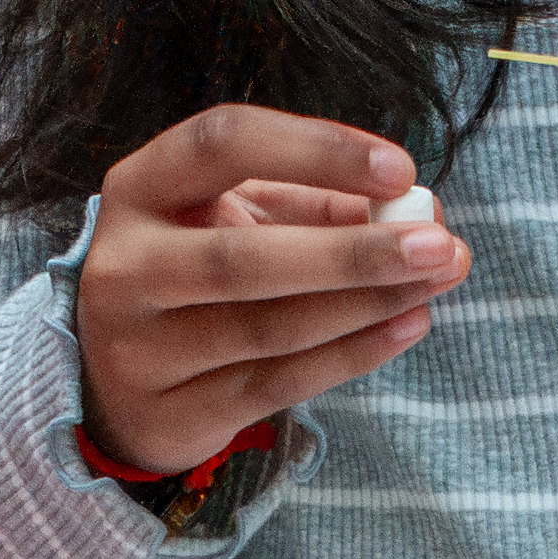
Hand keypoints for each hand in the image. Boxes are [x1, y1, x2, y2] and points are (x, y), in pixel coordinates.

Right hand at [73, 106, 471, 474]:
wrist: (116, 379)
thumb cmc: (196, 272)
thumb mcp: (238, 217)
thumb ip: (319, 204)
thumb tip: (418, 209)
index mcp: (138, 189)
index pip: (221, 145)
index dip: (314, 149)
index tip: (400, 168)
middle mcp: (124, 266)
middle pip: (243, 257)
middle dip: (354, 250)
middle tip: (440, 243)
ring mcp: (139, 348)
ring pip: (269, 328)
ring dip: (367, 303)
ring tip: (438, 280)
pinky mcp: (173, 413)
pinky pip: (279, 384)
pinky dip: (353, 354)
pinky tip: (407, 325)